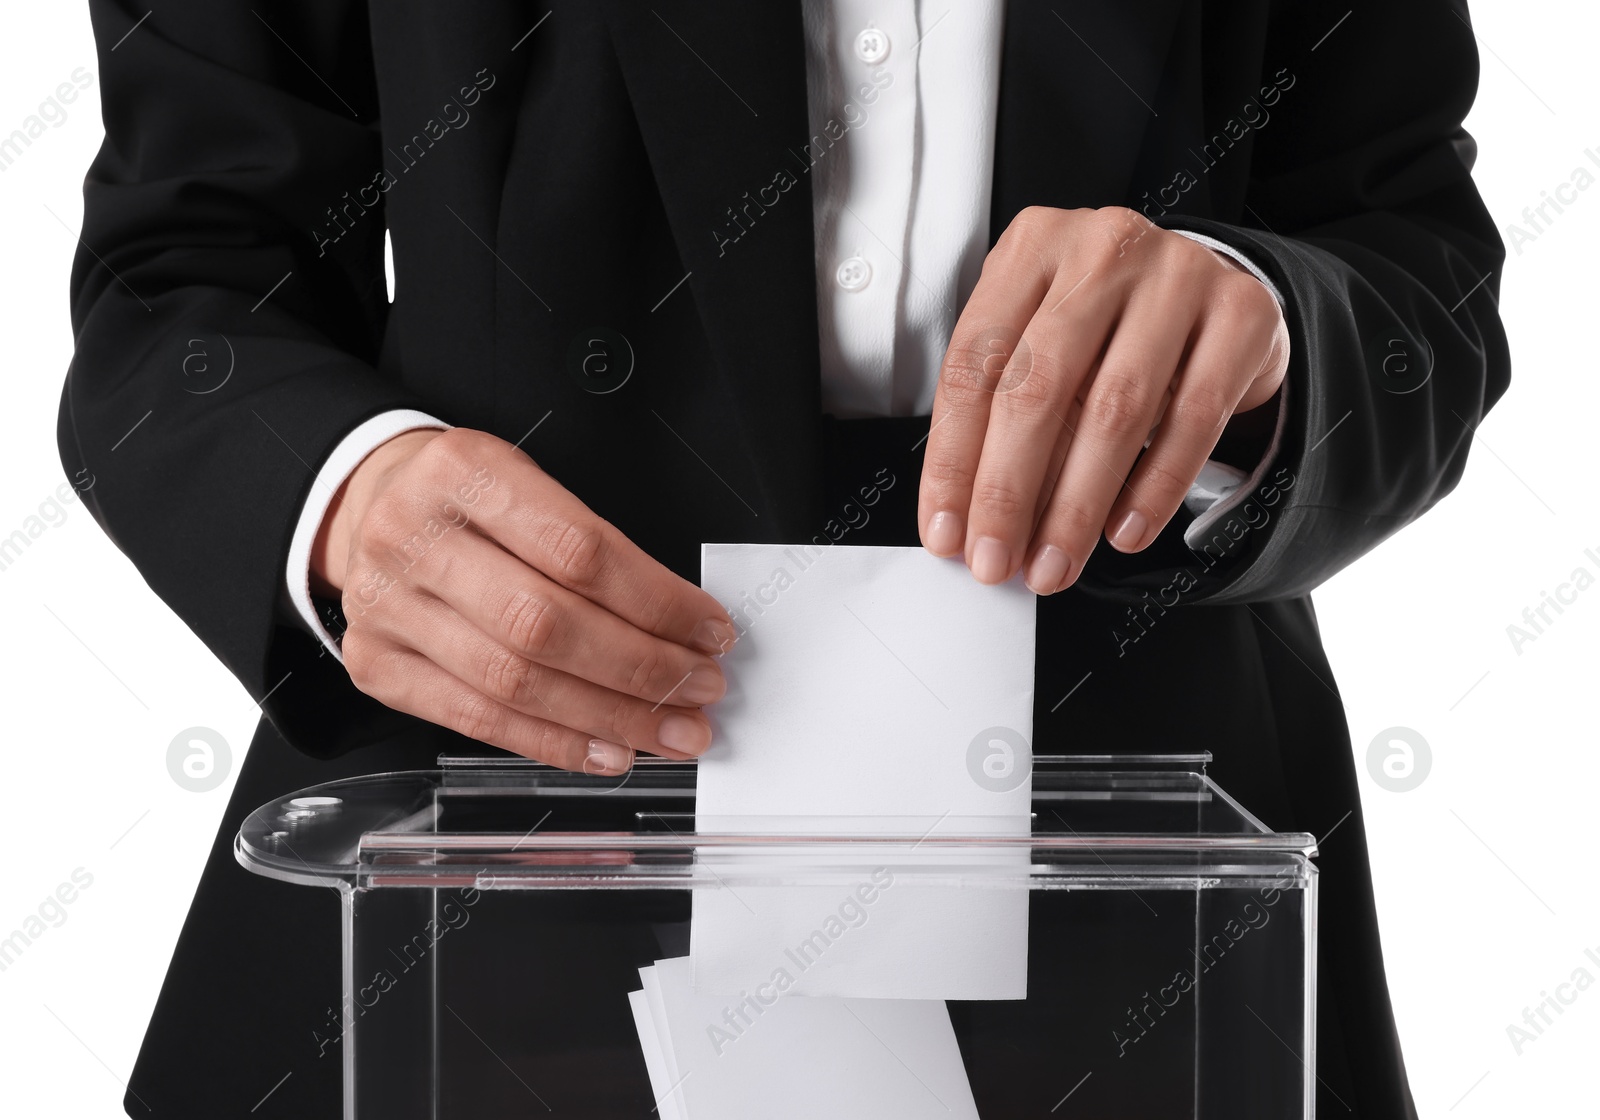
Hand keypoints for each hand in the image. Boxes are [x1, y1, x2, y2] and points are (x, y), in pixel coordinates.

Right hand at [311, 426, 737, 774]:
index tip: (709, 631)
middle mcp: (412, 538)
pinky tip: (607, 750)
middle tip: (701, 690)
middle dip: (642, 669)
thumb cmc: (470, 498)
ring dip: (609, 716)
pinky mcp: (376, 665)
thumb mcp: (528, 481)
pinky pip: (476, 720)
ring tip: (671, 730)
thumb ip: (597, 549)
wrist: (372, 505)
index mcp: (462, 472)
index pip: (579, 551)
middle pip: (546, 624)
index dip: (657, 602)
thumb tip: (684, 629)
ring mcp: (387, 608)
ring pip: (515, 682)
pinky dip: (553, 742)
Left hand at [917, 205, 1288, 593]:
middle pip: (1039, 387)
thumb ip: (1003, 416)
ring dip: (1076, 506)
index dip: (952, 460)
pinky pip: (1194, 418)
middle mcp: (1102, 249)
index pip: (974, 365)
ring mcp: (1178, 274)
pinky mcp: (1242, 313)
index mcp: (1032, 247)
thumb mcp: (1041, 343)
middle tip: (996, 562)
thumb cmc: (1109, 328)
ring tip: (1054, 564)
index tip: (944, 531)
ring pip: (1115, 410)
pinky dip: (1154, 489)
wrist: (1216, 294)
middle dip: (1009, 492)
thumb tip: (969, 520)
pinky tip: (1123, 533)